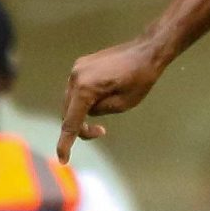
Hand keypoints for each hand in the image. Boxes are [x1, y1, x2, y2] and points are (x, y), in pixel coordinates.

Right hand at [57, 36, 169, 162]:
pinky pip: (77, 88)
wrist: (147, 51)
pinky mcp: (81, 65)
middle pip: (68, 111)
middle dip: (80, 126)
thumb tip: (88, 111)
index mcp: (85, 88)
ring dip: (82, 111)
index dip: (66, 143)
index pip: (71, 122)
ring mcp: (77, 69)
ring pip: (71, 100)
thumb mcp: (123, 104)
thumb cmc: (141, 78)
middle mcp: (76, 77)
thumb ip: (100, 111)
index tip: (63, 159)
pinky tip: (104, 96)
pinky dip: (84, 98)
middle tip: (102, 132)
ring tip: (108, 108)